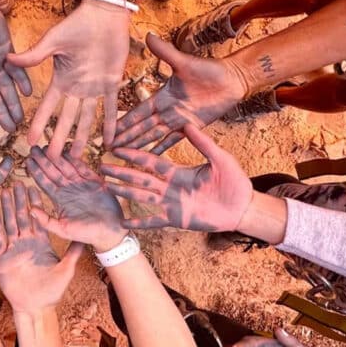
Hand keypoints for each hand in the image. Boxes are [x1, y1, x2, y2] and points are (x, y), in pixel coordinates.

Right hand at [0, 182, 85, 313]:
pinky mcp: (2, 257)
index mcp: (41, 242)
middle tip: (16, 182)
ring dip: (6, 208)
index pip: (38, 219)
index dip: (35, 203)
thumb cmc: (52, 291)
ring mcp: (13, 248)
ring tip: (3, 191)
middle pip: (22, 217)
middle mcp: (27, 242)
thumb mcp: (66, 269)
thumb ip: (74, 253)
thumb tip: (86, 238)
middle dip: (19, 200)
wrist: (35, 306)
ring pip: (9, 224)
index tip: (33, 187)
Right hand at [8, 0, 128, 158]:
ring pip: (87, 118)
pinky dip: (111, 124)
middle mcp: (76, 88)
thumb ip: (34, 55)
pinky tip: (109, 141)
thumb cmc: (77, 24)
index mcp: (60, 79)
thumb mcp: (53, 41)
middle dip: (59, 139)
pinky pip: (111, 108)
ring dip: (82, 137)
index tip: (30, 141)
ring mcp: (94, 87)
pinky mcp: (112, 83)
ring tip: (77, 157)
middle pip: (66, 119)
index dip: (39, 125)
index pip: (47, 107)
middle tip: (52, 160)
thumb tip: (6, 59)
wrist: (103, 15)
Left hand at [25, 146, 126, 251]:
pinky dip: (75, 158)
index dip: (36, 171)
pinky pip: (83, 167)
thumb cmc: (86, 233)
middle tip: (34, 148)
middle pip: (53, 171)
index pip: (44, 182)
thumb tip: (30, 210)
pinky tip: (67, 149)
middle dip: (43, 160)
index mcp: (59, 200)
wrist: (110, 232)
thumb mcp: (63, 230)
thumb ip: (46, 221)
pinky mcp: (94, 180)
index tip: (27, 161)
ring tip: (47, 145)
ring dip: (57, 156)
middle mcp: (68, 189)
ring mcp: (80, 184)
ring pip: (66, 166)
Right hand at [101, 125, 251, 231]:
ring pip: (143, 197)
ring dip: (125, 192)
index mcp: (179, 172)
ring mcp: (172, 204)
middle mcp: (171, 187)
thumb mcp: (219, 158)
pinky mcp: (177, 219)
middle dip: (121, 173)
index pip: (151, 161)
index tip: (117, 148)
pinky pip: (154, 221)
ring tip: (107, 187)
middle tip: (102, 167)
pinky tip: (124, 223)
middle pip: (140, 178)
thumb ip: (203, 143)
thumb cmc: (234, 181)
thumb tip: (187, 123)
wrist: (243, 206)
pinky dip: (139, 222)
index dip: (134, 155)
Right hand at [114, 33, 247, 152]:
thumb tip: (148, 35)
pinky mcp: (191, 128)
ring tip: (122, 155)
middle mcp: (166, 110)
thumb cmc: (209, 69)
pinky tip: (149, 158)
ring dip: (138, 145)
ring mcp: (178, 120)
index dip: (123, 123)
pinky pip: (173, 141)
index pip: (138, 113)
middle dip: (125, 138)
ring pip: (153, 136)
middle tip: (107, 148)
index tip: (108, 131)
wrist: (232, 80)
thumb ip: (165, 53)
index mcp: (162, 96)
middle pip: (141, 128)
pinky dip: (161, 149)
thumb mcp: (184, 62)